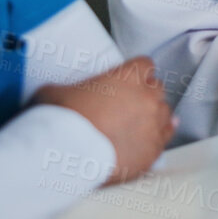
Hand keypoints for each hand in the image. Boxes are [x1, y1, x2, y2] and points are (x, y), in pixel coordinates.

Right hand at [32, 56, 174, 185]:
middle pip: (156, 88)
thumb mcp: (53, 93)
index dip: (137, 71)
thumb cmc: (62, 120)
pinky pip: (164, 138)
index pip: (144, 64)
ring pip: (164, 112)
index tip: (130, 78)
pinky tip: (154, 137)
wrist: (69, 154)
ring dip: (154, 115)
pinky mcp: (153, 150)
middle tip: (130, 103)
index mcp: (129, 76)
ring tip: (140, 122)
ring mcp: (153, 123)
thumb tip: (53, 94)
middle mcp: (148, 97)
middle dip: (145, 93)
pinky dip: (158, 137)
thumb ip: (63, 88)